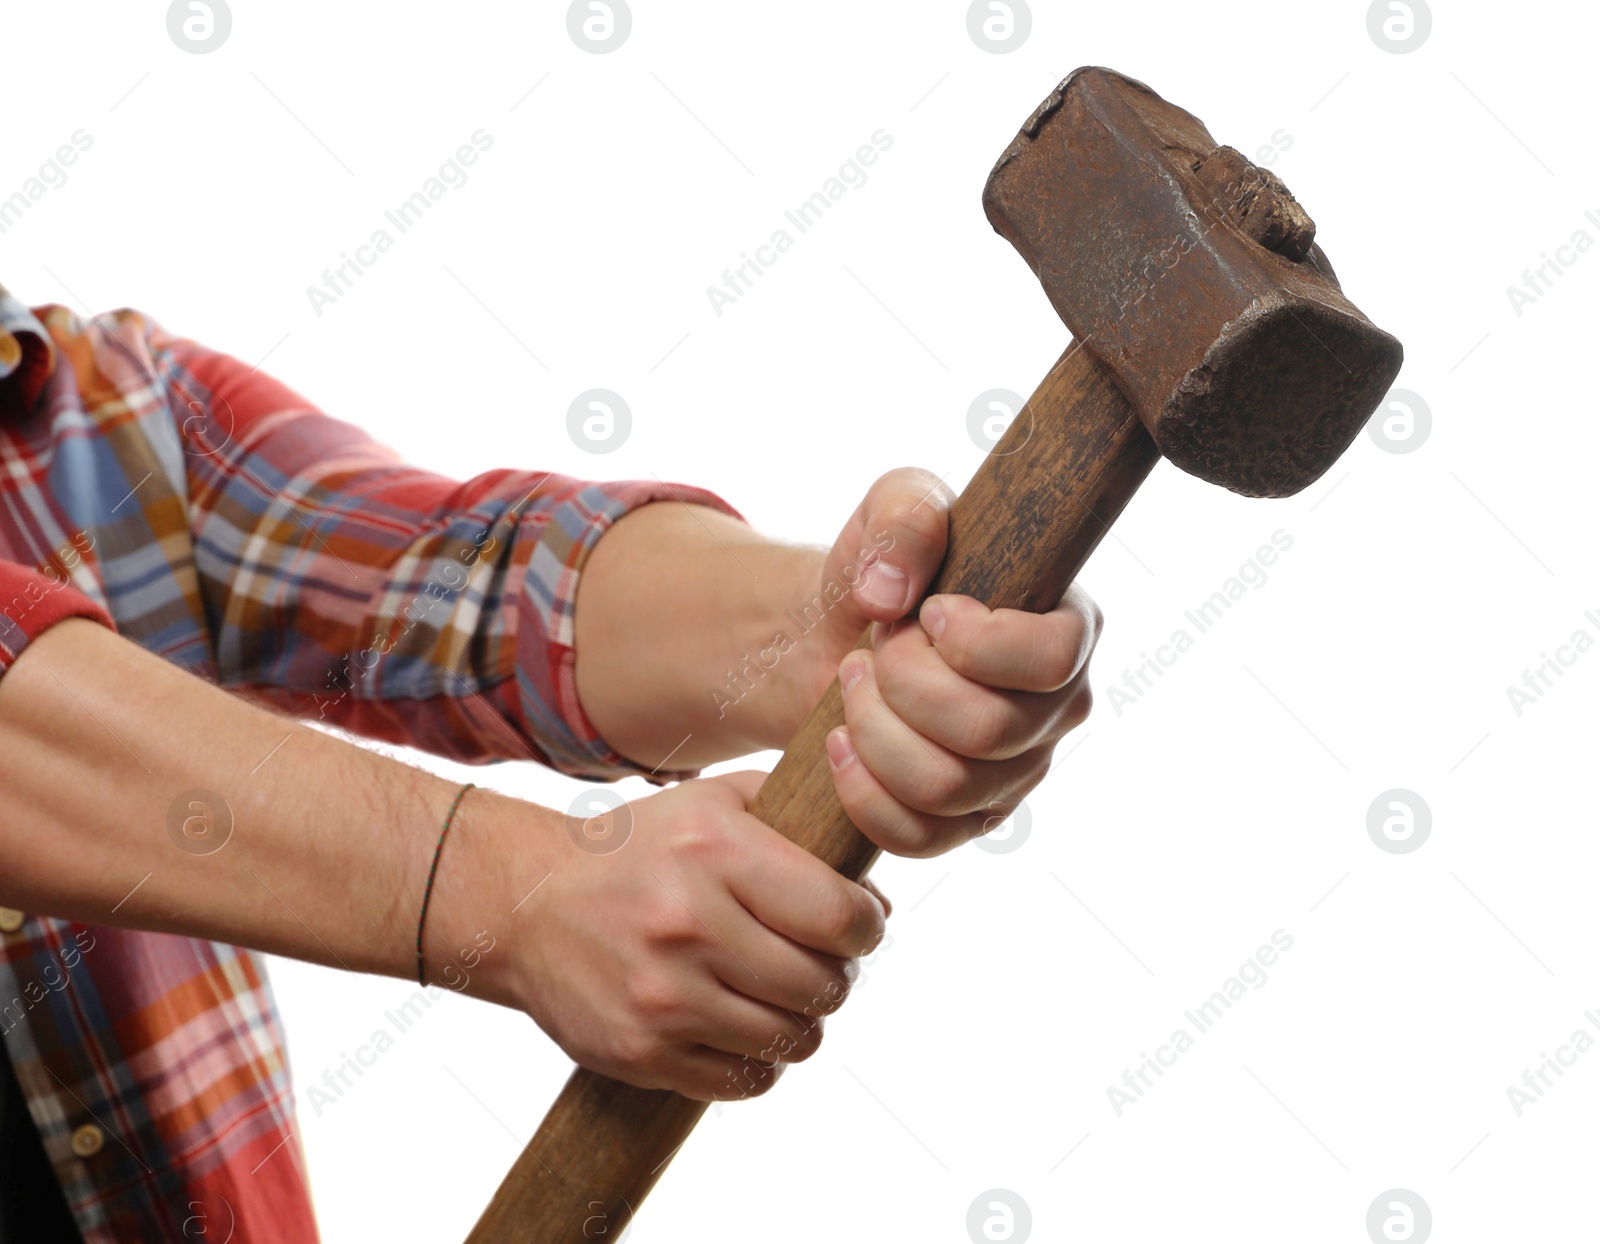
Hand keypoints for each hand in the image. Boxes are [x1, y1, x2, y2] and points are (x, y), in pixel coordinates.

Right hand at [510, 772, 887, 1100]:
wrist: (525, 903)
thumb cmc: (638, 850)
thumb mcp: (714, 802)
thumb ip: (799, 824)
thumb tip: (876, 899)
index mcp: (716, 852)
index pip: (840, 916)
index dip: (866, 927)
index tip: (856, 925)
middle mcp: (689, 924)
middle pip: (823, 984)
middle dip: (833, 975)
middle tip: (813, 961)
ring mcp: (663, 996)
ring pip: (792, 1040)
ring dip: (799, 1023)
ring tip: (777, 996)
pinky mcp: (641, 1053)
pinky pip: (746, 1081)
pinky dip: (758, 1062)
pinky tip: (739, 1028)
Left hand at [803, 468, 1100, 856]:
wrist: (830, 634)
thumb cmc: (883, 568)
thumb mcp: (891, 507)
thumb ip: (904, 516)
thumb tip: (892, 594)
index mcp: (1068, 628)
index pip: (1054, 658)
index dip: (975, 642)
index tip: (929, 612)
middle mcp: (1056, 709)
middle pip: (986, 729)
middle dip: (903, 683)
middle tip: (875, 648)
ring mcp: (1016, 773)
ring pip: (945, 786)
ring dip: (873, 729)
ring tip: (853, 686)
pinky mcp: (967, 820)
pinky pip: (919, 837)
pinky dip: (861, 792)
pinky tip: (838, 746)